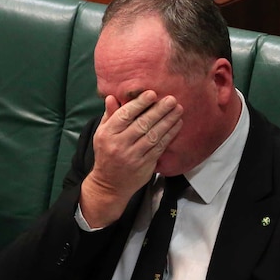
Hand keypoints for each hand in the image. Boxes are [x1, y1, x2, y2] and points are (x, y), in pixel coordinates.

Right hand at [80, 90, 182, 227]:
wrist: (109, 185)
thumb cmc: (107, 154)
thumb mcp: (102, 134)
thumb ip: (109, 115)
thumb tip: (112, 97)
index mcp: (107, 134)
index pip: (125, 115)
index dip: (139, 104)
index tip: (152, 94)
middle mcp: (119, 145)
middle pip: (142, 124)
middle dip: (159, 110)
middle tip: (171, 99)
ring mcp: (133, 156)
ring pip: (153, 135)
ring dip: (168, 121)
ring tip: (178, 109)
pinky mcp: (145, 165)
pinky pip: (160, 147)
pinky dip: (170, 135)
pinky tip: (177, 125)